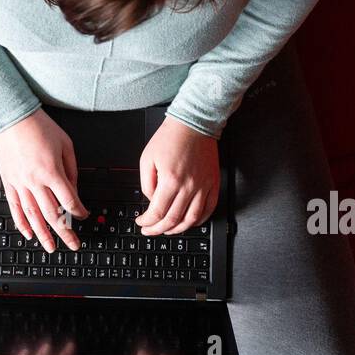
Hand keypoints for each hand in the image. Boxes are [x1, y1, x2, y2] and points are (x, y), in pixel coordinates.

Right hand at [0, 110, 87, 252]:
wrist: (12, 117)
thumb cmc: (39, 127)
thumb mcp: (66, 145)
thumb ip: (71, 170)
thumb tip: (74, 190)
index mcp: (52, 172)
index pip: (69, 201)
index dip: (79, 212)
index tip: (84, 216)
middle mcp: (35, 181)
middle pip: (52, 214)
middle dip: (65, 232)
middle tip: (73, 244)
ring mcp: (20, 183)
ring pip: (33, 215)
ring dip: (43, 234)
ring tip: (50, 247)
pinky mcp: (9, 182)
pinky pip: (15, 207)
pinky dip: (21, 222)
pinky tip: (27, 233)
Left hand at [136, 116, 219, 235]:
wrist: (193, 124)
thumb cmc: (170, 138)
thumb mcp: (147, 158)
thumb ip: (147, 184)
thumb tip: (152, 200)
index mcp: (170, 180)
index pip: (157, 212)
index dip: (147, 222)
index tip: (141, 222)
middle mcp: (188, 186)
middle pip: (173, 219)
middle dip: (158, 229)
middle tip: (150, 230)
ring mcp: (203, 186)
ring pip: (191, 219)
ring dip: (178, 229)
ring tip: (168, 230)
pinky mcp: (213, 184)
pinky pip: (209, 209)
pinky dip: (199, 220)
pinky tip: (190, 222)